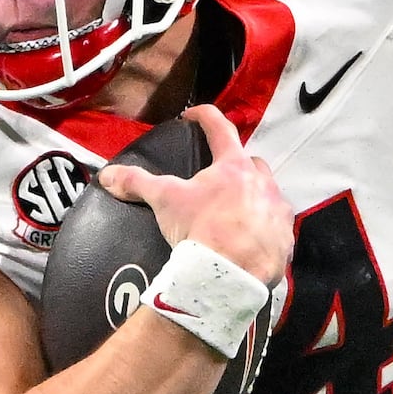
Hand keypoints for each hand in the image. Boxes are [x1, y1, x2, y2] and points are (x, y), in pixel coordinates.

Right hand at [98, 104, 293, 282]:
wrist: (228, 277)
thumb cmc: (200, 231)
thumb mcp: (165, 202)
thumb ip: (136, 183)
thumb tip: (107, 175)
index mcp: (234, 166)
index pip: (220, 128)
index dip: (204, 117)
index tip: (193, 116)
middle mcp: (263, 182)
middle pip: (251, 161)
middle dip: (237, 165)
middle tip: (219, 178)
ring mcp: (277, 210)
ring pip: (269, 194)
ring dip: (255, 197)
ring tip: (236, 212)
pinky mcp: (285, 238)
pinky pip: (277, 228)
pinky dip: (266, 229)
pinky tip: (251, 240)